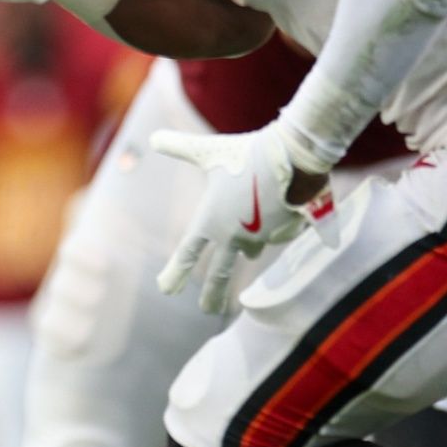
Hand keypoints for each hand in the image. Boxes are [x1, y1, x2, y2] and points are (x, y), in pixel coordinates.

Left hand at [150, 126, 327, 312]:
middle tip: (207, 309)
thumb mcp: (209, 151)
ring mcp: (261, 239)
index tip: (166, 289)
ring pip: (252, 248)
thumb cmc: (247, 153)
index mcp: (210, 221)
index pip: (187, 253)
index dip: (175, 272)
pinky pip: (277, 233)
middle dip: (213, 292)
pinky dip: (276, 222)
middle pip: (219, 272)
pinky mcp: (285, 235)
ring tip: (251, 223)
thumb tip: (153, 138)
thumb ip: (180, 147)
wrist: (293, 155)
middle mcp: (234, 237)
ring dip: (248, 244)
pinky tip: (281, 203)